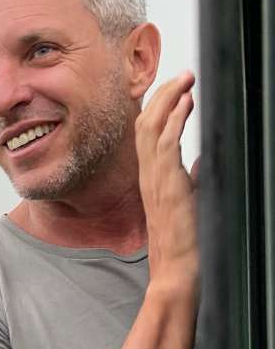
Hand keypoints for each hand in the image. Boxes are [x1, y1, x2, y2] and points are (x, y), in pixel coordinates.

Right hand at [135, 71, 198, 291]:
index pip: (148, 132)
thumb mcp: (189, 203)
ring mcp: (155, 179)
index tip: (180, 88)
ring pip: (151, 127)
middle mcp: (148, 175)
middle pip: (145, 122)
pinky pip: (165, 144)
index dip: (161, 106)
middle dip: (164, 94)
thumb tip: (204, 160)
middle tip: (184, 75)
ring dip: (170, 99)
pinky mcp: (168, 185)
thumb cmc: (185, 245)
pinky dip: (175, 119)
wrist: (178, 272)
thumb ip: (193, 179)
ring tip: (186, 80)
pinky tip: (187, 102)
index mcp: (152, 178)